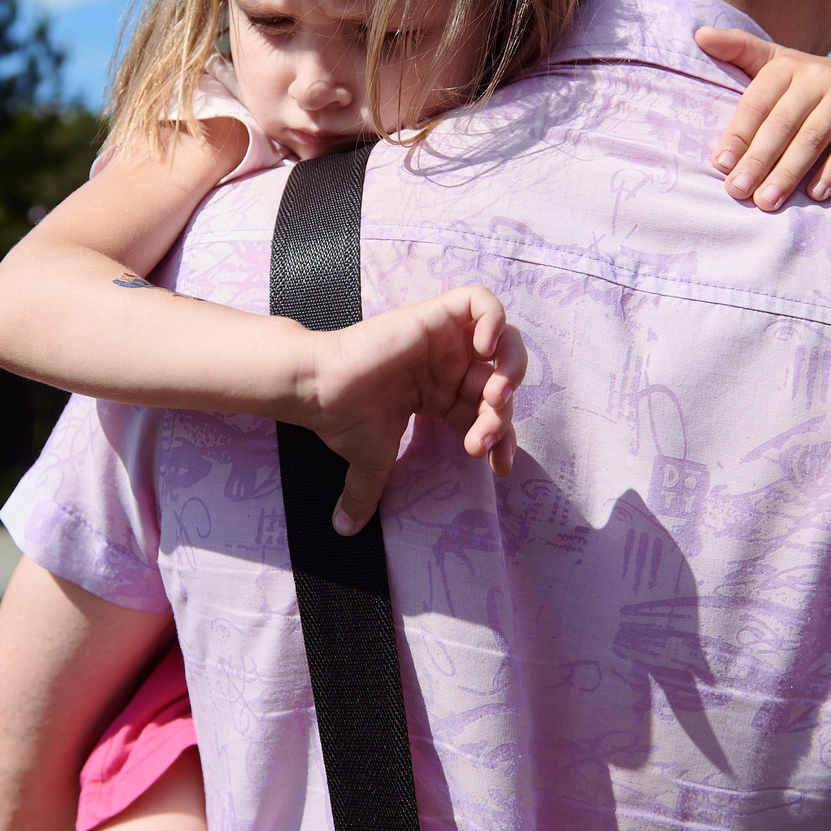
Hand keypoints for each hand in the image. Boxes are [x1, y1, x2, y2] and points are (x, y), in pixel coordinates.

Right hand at [298, 286, 526, 535]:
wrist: (319, 390)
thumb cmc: (343, 418)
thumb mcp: (369, 463)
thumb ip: (364, 494)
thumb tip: (343, 531)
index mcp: (442, 393)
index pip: (491, 411)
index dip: (504, 438)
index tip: (498, 467)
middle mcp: (447, 364)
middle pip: (502, 380)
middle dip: (503, 414)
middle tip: (482, 440)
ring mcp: (443, 338)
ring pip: (504, 338)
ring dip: (511, 368)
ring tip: (494, 396)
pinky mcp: (434, 316)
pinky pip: (479, 300)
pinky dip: (494, 321)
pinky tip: (483, 352)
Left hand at [695, 26, 830, 210]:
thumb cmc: (806, 86)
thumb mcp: (775, 64)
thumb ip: (739, 51)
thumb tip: (699, 35)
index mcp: (786, 65)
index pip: (756, 103)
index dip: (738, 135)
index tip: (721, 165)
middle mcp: (818, 75)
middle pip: (782, 124)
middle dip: (758, 160)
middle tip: (738, 192)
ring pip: (813, 138)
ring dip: (788, 173)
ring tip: (767, 202)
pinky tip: (815, 195)